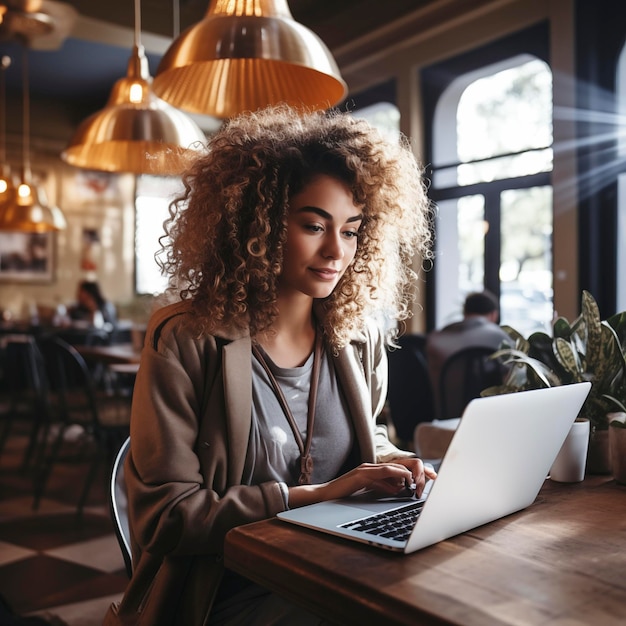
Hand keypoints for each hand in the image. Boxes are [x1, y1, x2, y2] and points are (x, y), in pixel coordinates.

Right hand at [288, 458, 436, 507]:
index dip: (415, 470)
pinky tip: (403, 482)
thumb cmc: (346, 495)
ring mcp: (366, 469)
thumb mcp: (370, 490)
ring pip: (392, 467)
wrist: (324, 496)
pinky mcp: (360, 474)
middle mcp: (372, 466)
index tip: (431, 476)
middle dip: (417, 469)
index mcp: (375, 470)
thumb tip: (399, 488)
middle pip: (400, 464)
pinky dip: (393, 476)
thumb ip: (384, 487)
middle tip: (432, 476)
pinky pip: (381, 473)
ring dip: (408, 473)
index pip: (399, 467)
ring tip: (420, 480)